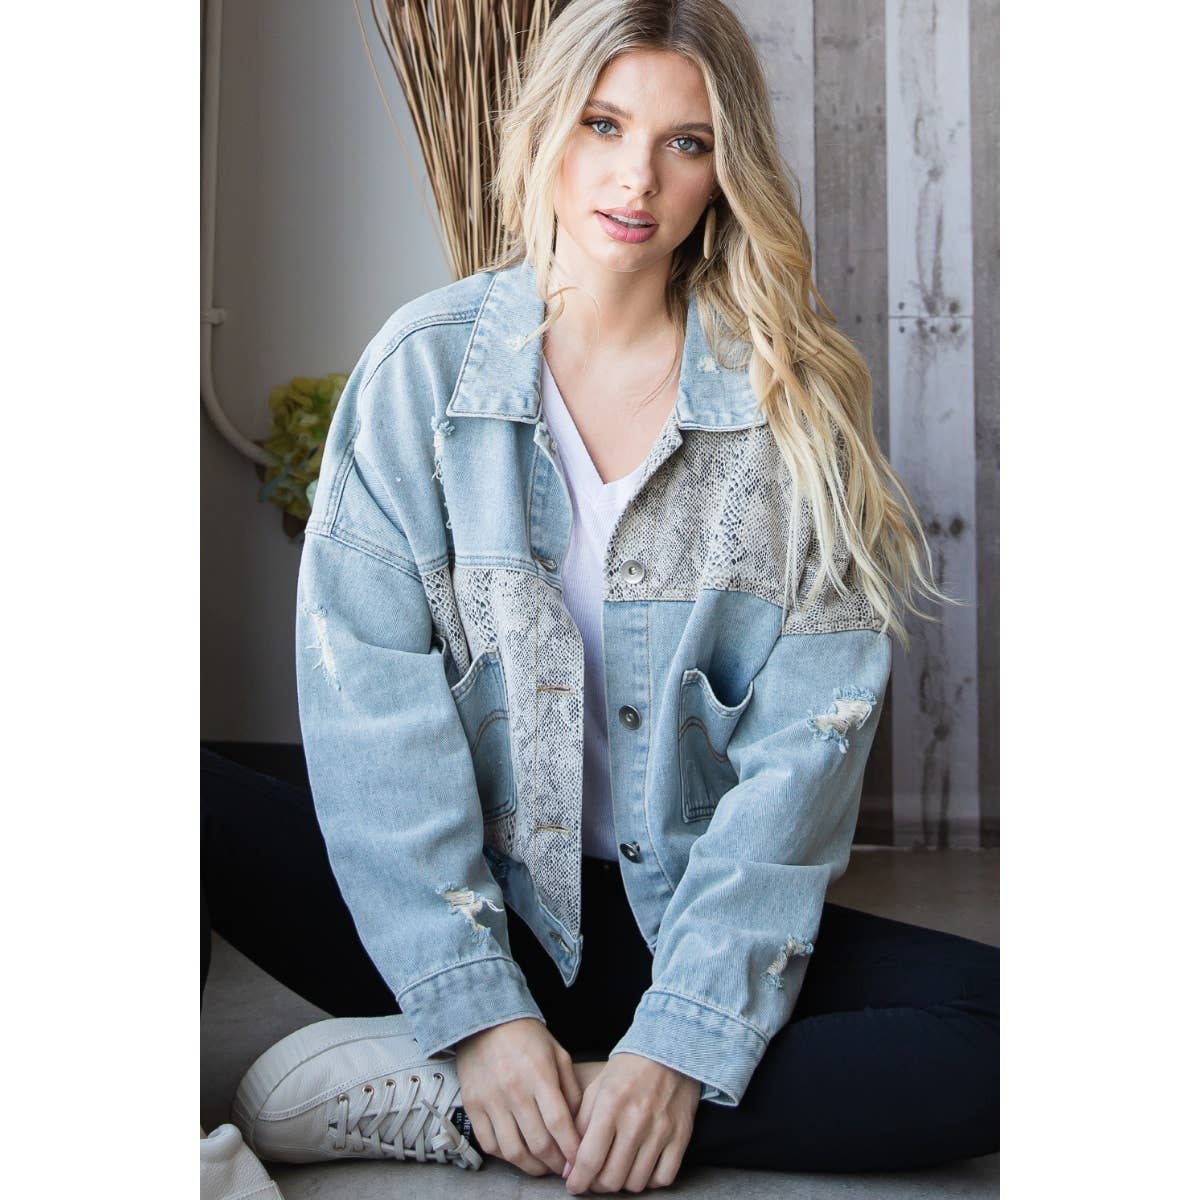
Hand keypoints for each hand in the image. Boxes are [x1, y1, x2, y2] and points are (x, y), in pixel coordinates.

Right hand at [453, 1017, 582, 1175]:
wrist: (485, 1020)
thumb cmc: (527, 1036)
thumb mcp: (558, 1053)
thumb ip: (571, 1088)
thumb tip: (578, 1124)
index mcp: (540, 1075)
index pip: (559, 1123)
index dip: (571, 1148)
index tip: (579, 1161)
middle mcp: (515, 1090)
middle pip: (538, 1142)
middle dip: (555, 1163)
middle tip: (563, 1168)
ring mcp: (491, 1100)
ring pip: (513, 1150)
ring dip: (531, 1166)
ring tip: (542, 1166)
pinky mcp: (473, 1106)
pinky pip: (489, 1144)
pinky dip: (505, 1156)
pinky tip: (517, 1153)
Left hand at [564, 1052, 699, 1193]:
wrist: (668, 1051)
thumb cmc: (627, 1070)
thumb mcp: (596, 1089)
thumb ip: (580, 1126)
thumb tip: (570, 1167)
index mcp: (610, 1104)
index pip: (589, 1159)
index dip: (578, 1181)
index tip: (575, 1186)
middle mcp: (636, 1120)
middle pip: (612, 1178)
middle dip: (598, 1185)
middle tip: (595, 1177)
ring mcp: (661, 1130)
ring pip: (636, 1183)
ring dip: (623, 1183)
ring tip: (617, 1169)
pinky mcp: (681, 1137)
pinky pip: (663, 1178)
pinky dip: (650, 1180)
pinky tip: (641, 1166)